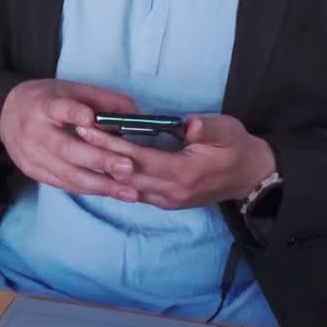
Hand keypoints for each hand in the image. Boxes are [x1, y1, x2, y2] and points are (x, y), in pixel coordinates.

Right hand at [0, 79, 141, 200]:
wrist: (7, 113)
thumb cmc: (48, 99)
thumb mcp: (72, 90)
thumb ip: (104, 100)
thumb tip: (136, 115)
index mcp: (43, 104)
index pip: (58, 108)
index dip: (73, 113)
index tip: (90, 118)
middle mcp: (34, 131)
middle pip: (67, 149)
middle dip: (99, 160)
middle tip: (128, 167)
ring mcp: (31, 154)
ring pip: (67, 173)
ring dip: (100, 184)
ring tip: (129, 191)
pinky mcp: (32, 171)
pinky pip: (64, 184)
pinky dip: (89, 189)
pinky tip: (112, 192)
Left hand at [76, 113, 276, 209]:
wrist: (250, 178)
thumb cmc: (238, 149)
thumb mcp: (229, 132)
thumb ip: (208, 129)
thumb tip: (189, 124)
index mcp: (184, 173)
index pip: (138, 159)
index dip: (111, 144)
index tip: (89, 127)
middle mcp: (171, 192)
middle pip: (125, 175)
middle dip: (99, 155)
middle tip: (76, 133)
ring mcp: (168, 200)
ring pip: (126, 188)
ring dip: (104, 168)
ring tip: (83, 147)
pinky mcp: (167, 202)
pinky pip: (135, 192)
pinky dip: (117, 179)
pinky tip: (102, 165)